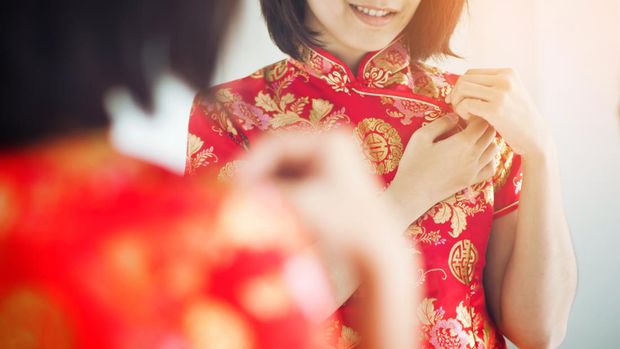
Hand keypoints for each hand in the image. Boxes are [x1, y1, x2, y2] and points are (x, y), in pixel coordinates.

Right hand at [238, 130, 416, 348]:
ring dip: (265, 187)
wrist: (378, 251)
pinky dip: (278, 194)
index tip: (229, 187)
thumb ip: (262, 195)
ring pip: (284, 170)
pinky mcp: (330, 180)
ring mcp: (332, 162)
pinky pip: (294, 182)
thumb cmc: (345, 224)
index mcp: (329, 139)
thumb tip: (229, 190)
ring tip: (248, 207)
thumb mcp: (298, 205)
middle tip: (234, 197)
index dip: (247, 164)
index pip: (274, 143)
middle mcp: (332, 144)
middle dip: (256, 177)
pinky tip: (267, 211)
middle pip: (278, 156)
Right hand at [388, 114, 498, 224]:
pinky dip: (489, 159)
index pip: (482, 122)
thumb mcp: (421, 136)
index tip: (464, 115)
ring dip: (488, 140)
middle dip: (483, 125)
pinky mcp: (471, 181)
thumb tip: (455, 117)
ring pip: (494, 150)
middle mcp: (474, 156)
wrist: (413, 192)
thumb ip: (441, 123)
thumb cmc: (414, 163)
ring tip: (474, 138)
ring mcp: (474, 170)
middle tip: (468, 123)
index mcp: (463, 142)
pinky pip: (491, 168)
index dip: (475, 115)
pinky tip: (478, 156)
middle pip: (491, 134)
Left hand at [447, 68, 551, 156]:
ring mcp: (501, 93)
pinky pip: (466, 103)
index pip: (471, 73)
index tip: (456, 100)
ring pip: (462, 89)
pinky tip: (470, 121)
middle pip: (464, 79)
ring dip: (457, 103)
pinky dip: (462, 112)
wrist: (535, 138)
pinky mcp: (496, 108)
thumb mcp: (507, 95)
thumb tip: (457, 85)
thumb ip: (488, 87)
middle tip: (459, 110)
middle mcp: (505, 79)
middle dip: (456, 95)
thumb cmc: (516, 120)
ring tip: (465, 115)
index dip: (459, 86)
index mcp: (507, 73)